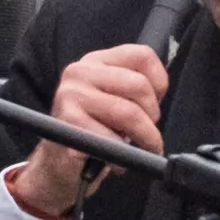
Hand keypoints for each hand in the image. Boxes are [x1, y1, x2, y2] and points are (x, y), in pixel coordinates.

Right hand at [10, 43, 170, 218]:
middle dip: (153, 116)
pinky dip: (122, 157)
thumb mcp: (113, 100)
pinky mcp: (68, 123)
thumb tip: (160, 94)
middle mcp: (80, 72)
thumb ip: (134, 88)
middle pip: (139, 85)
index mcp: (96, 61)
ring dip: (145, 138)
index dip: (160, 82)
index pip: (142, 55)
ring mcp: (70, 95)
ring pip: (129, 113)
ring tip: (143, 150)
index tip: (156, 103)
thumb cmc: (93, 129)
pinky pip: (111, 139)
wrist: (58, 161)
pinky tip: (118, 163)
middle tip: (148, 134)